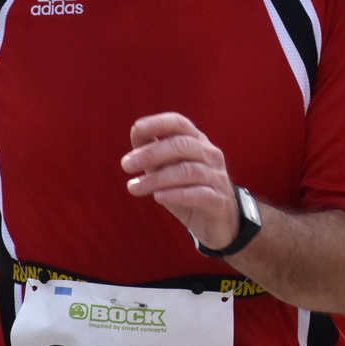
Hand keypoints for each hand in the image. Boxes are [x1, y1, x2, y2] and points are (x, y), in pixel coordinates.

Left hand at [122, 112, 239, 249]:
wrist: (218, 222)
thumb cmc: (187, 190)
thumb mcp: (167, 168)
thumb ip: (153, 150)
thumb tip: (136, 131)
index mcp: (198, 142)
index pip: (180, 124)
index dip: (159, 123)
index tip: (138, 128)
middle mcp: (211, 155)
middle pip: (182, 145)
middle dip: (151, 153)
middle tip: (126, 165)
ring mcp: (217, 177)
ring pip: (187, 171)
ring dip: (157, 178)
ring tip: (133, 188)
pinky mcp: (219, 201)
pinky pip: (199, 194)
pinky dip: (176, 194)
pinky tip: (158, 197)